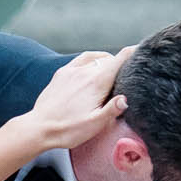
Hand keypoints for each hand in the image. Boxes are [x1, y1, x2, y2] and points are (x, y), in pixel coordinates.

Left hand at [17, 46, 133, 152]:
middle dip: (121, 61)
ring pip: (95, 57)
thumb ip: (113, 109)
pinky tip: (92, 67)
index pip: (120, 59)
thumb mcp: (95, 124)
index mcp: (97, 81)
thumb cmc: (67, 129)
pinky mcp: (60, 74)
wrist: (37, 129)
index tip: (143, 51)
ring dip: (106, 60)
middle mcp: (85, 71)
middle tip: (128, 70)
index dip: (134, 53)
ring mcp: (71, 71)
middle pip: (109, 59)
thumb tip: (126, 98)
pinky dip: (90, 59)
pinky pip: (80, 59)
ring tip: (112, 68)